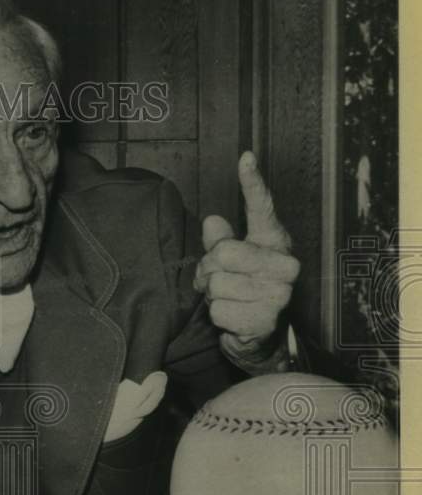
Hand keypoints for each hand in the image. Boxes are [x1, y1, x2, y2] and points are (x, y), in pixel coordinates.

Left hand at [193, 151, 299, 361]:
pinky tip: (234, 319)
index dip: (252, 182)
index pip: (262, 207)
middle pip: (223, 253)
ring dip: (213, 297)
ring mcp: (278, 293)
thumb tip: (212, 221)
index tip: (245, 156)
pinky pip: (218, 311)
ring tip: (229, 301)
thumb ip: (220, 242)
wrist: (259, 338)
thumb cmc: (243, 292)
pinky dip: (218, 318)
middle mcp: (284, 264)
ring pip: (217, 284)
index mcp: (274, 242)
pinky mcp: (266, 319)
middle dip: (210, 271)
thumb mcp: (230, 263)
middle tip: (217, 282)